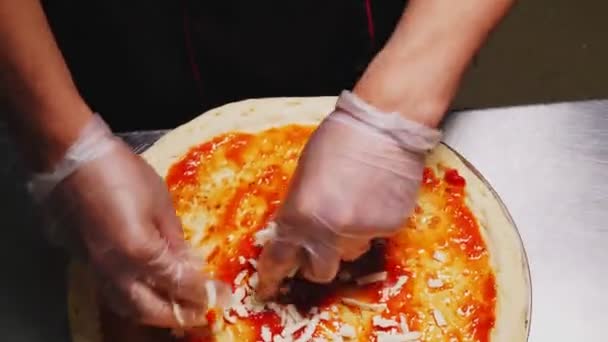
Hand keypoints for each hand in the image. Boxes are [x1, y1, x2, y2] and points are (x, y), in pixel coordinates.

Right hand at [29, 115, 227, 327]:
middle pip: (151, 309)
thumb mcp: (159, 202)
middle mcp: (117, 271)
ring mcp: (97, 271)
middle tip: (201, 310)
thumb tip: (190, 264)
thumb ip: (174, 238)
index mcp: (141, 252)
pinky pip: (113, 295)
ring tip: (176, 308)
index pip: (179, 284)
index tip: (222, 296)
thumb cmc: (120, 172)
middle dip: (179, 313)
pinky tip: (147, 294)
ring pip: (128, 308)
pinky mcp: (85, 265)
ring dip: (155, 314)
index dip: (204, 293)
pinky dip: (135, 302)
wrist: (69, 160)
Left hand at [257, 91, 440, 299]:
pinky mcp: (390, 229)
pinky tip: (374, 197)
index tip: (268, 288)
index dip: (272, 278)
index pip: (279, 260)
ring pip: (350, 253)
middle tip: (320, 244)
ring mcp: (362, 233)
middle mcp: (329, 232)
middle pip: (320, 272)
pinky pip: (375, 237)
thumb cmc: (337, 140)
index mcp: (299, 216)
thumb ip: (297, 209)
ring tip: (354, 204)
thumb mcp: (302, 175)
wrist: (383, 125)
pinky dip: (372, 224)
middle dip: (316, 262)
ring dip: (346, 239)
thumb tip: (297, 230)